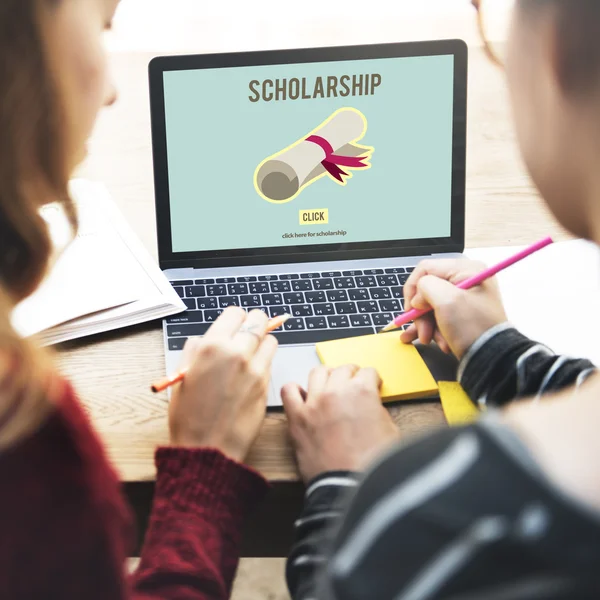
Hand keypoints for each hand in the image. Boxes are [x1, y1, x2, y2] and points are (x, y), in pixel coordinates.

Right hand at [169, 307, 277, 461]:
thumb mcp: (181, 377)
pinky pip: (271, 362)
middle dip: (254, 324)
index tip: (233, 325)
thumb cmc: (189, 416)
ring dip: (262, 342)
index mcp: (212, 347)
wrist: (208, 449)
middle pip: (258, 321)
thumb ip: (194, 351)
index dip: (234, 319)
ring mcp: (255, 369)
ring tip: (251, 353)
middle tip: (248, 332)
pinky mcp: (267, 384)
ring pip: (270, 339)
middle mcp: (237, 353)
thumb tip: (203, 340)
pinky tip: (252, 372)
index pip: (235, 313)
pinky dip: (265, 361)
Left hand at [282, 365, 398, 482]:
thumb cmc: (372, 465)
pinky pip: (288, 391)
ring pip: (317, 372)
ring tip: (330, 385)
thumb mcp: (390, 431)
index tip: (371, 385)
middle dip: (351, 375)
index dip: (371, 380)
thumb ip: (378, 410)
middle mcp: (336, 391)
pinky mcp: (297, 418)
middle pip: (343, 369)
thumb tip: (370, 406)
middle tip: (353, 384)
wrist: (350, 488)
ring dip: (326, 376)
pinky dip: (294, 390)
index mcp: (362, 392)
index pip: (367, 372)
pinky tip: (303, 396)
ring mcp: (314, 403)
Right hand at [400, 258, 506, 358]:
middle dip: (421, 313)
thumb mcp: (446, 301)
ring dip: (427, 324)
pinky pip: (439, 316)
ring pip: (431, 306)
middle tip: (422, 331)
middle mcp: (466, 280)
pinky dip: (433, 329)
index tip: (410, 309)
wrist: (492, 359)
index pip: (425, 269)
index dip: (413, 289)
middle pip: (427, 290)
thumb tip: (418, 298)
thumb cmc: (473, 327)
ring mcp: (464, 298)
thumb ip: (425, 287)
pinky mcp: (462, 314)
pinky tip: (433, 341)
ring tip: (429, 340)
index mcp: (466, 270)